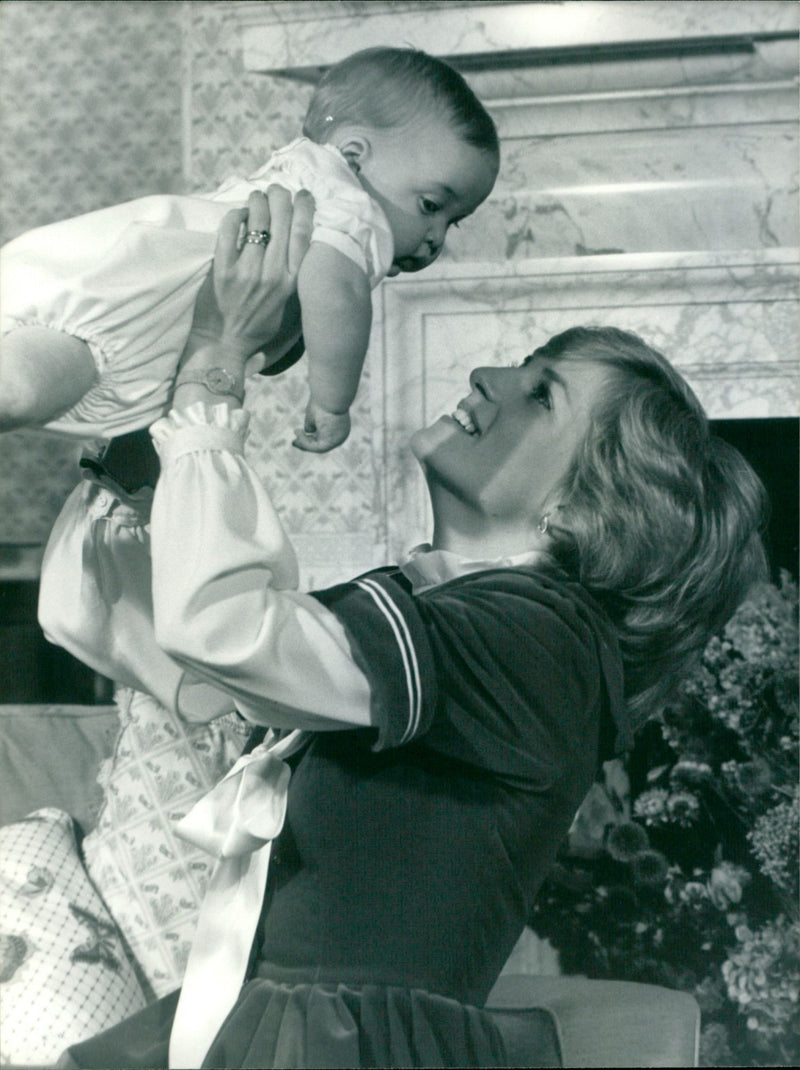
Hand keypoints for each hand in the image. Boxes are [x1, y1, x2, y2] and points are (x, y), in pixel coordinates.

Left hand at [209, 185, 313, 370]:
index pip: (303, 235)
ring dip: (258, 201)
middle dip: (280, 196)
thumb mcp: (287, 303)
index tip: (303, 195)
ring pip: (257, 219)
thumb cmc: (257, 325)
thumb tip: (298, 241)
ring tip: (257, 197)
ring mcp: (247, 271)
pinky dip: (236, 215)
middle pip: (281, 220)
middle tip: (276, 190)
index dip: (305, 208)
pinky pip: (230, 229)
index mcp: (290, 282)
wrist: (225, 343)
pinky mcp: (223, 269)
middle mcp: (272, 274)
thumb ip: (292, 275)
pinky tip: (239, 215)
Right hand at [293, 400, 350, 452]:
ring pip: (318, 447)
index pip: (325, 437)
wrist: (331, 395)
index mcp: (340, 426)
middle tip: (293, 441)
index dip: (311, 438)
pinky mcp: (332, 442)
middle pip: (321, 445)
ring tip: (296, 431)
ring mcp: (338, 440)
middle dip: (306, 444)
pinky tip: (298, 432)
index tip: (299, 433)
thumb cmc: (324, 400)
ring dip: (303, 442)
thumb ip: (312, 423)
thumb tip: (308, 431)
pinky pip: (316, 447)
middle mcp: (341, 435)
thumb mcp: (315, 413)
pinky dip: (305, 442)